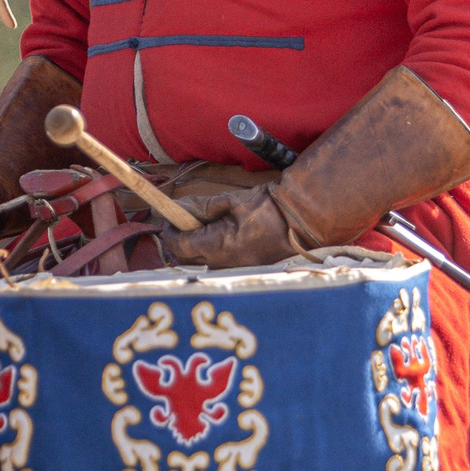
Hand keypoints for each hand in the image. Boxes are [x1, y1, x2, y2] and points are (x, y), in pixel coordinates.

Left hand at [157, 184, 302, 269]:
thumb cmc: (268, 207)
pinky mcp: (245, 270)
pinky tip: (216, 239)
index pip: (181, 245)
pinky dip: (210, 254)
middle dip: (179, 243)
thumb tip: (180, 207)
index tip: (168, 220)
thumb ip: (202, 207)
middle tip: (180, 225)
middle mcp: (224, 264)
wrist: (301, 221)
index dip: (170, 232)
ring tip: (199, 230)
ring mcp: (235, 270)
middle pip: (187, 260)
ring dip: (194, 250)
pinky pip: (218, 265)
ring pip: (202, 264)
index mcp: (219, 245)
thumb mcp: (232, 201)